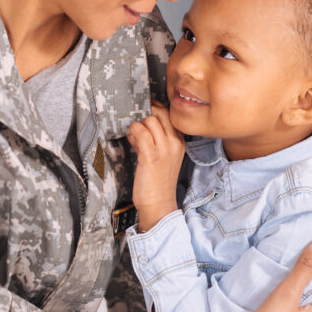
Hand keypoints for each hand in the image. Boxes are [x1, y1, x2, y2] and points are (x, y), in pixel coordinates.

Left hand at [127, 101, 184, 231]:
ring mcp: (164, 149)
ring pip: (149, 120)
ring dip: (137, 125)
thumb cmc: (157, 181)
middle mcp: (174, 143)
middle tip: (137, 124)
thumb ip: (151, 140)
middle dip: (145, 115)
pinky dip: (133, 132)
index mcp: (179, 142)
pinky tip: (131, 140)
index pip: (169, 114)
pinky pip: (140, 133)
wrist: (158, 203)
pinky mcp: (151, 156)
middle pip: (159, 113)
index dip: (155, 109)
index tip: (144, 110)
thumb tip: (138, 127)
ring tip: (134, 136)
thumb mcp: (160, 157)